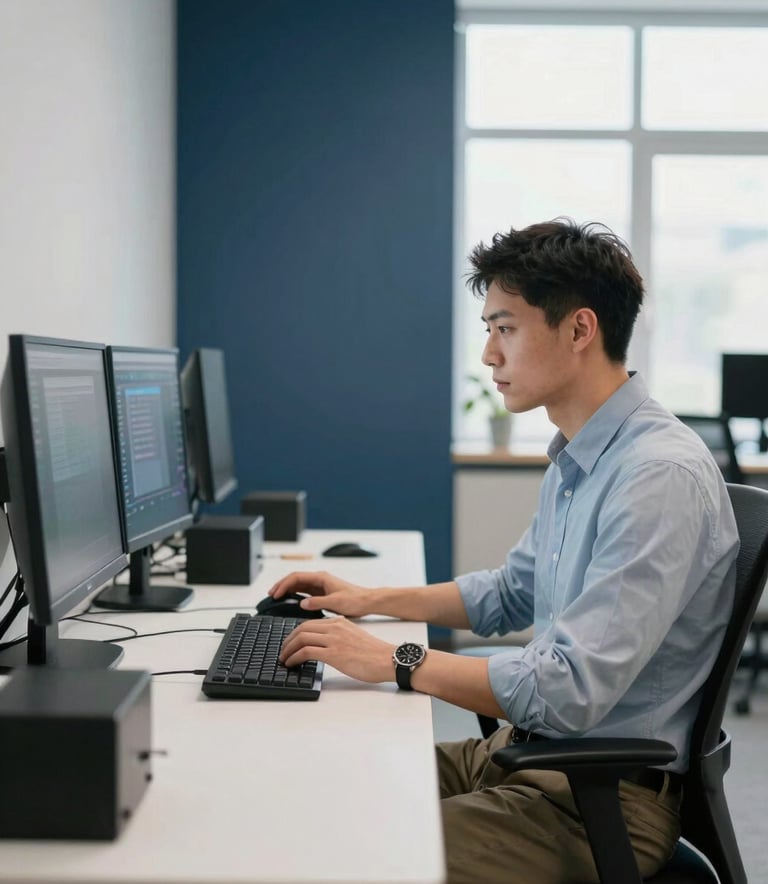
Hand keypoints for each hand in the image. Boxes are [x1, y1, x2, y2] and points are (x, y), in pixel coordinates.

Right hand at [268, 570, 369, 617]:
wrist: (367, 601)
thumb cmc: (355, 600)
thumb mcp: (336, 602)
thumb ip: (318, 603)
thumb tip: (302, 603)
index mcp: (321, 578)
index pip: (296, 577)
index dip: (284, 585)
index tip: (276, 594)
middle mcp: (319, 580)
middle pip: (295, 579)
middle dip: (281, 585)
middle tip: (271, 594)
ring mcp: (320, 586)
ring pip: (298, 585)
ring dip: (287, 589)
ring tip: (276, 597)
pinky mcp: (322, 593)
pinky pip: (304, 591)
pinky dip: (294, 594)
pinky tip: (289, 601)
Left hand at [280, 617, 394, 682]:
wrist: (388, 660)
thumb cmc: (375, 654)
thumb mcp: (354, 637)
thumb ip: (339, 636)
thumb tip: (325, 645)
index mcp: (340, 622)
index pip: (310, 623)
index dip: (296, 634)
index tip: (290, 643)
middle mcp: (335, 627)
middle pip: (302, 629)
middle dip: (288, 641)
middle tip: (283, 651)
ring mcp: (334, 639)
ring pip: (301, 638)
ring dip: (288, 649)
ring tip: (284, 659)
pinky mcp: (334, 653)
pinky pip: (306, 652)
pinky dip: (294, 657)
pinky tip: (292, 664)